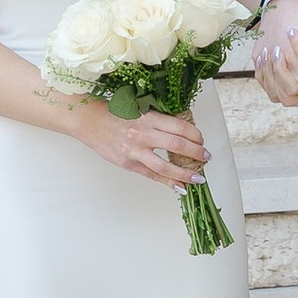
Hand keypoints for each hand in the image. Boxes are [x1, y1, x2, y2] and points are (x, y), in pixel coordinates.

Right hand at [62, 98, 208, 185]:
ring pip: (166, 165)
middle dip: (197, 153)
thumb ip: (159, 121)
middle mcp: (143, 133)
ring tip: (198, 177)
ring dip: (186, 173)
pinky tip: (180, 187)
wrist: (91, 122)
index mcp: (149, 117)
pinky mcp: (128, 163)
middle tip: (206, 157)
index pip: (180, 127)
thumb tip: (183, 132)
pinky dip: (168, 182)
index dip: (196, 135)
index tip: (202, 140)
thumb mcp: (141, 110)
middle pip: (177, 145)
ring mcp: (135, 150)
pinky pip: (152, 175)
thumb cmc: (117, 113)